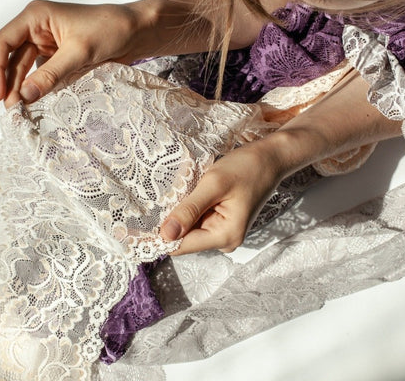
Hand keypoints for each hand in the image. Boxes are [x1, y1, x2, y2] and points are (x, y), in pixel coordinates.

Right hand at [0, 0, 143, 107]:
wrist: (137, 32)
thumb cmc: (111, 29)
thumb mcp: (80, 52)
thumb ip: (52, 74)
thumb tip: (25, 96)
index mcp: (36, 17)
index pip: (2, 42)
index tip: (0, 94)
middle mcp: (38, 30)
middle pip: (12, 59)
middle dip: (11, 84)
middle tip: (13, 110)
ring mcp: (49, 45)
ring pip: (27, 70)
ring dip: (25, 89)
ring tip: (23, 110)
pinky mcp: (61, 58)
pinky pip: (45, 75)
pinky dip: (41, 88)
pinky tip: (39, 102)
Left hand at [160, 135, 287, 254]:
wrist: (270, 158)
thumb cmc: (246, 167)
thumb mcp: (214, 184)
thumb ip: (189, 210)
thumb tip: (164, 235)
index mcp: (224, 236)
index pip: (180, 246)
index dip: (158, 235)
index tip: (134, 226)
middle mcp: (224, 240)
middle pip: (184, 238)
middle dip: (171, 219)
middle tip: (159, 197)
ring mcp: (224, 232)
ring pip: (189, 228)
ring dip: (181, 211)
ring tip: (180, 189)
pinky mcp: (222, 222)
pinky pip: (197, 219)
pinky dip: (190, 207)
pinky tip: (191, 190)